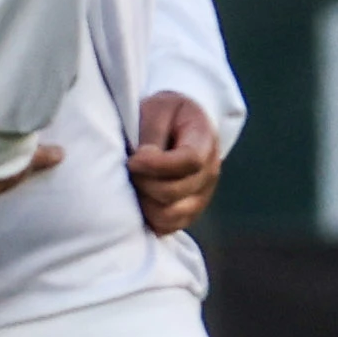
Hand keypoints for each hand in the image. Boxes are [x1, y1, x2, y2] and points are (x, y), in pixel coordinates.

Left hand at [130, 89, 223, 236]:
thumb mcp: (157, 109)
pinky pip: (167, 226)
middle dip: (142, 182)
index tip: (134, 159)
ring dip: (143, 201)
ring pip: (169, 214)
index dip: (156, 165)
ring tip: (133, 183)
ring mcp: (201, 195)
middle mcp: (209, 173)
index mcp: (204, 142)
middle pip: (174, 191)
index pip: (189, 162)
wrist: (177, 125)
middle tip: (128, 169)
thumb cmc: (164, 114)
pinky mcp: (188, 212)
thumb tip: (142, 161)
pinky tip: (137, 198)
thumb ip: (151, 133)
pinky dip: (147, 217)